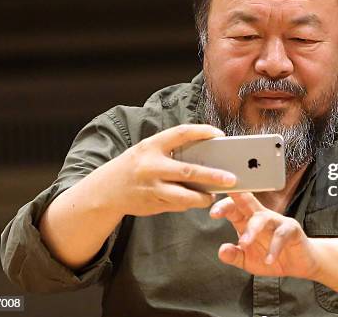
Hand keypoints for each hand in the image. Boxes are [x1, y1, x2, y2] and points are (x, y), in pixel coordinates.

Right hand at [103, 124, 236, 215]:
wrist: (106, 190)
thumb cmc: (135, 166)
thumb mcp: (148, 151)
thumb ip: (170, 151)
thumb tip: (204, 155)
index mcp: (151, 146)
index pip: (181, 133)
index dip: (202, 132)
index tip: (219, 134)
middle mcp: (151, 167)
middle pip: (188, 171)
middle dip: (212, 176)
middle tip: (231, 179)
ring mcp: (152, 188)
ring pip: (184, 196)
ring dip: (202, 197)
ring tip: (212, 195)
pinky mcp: (153, 204)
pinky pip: (177, 205)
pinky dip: (188, 203)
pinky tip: (193, 200)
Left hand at [209, 192, 320, 278]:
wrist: (299, 264)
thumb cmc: (271, 257)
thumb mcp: (248, 260)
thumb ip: (235, 256)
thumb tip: (221, 251)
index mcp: (248, 220)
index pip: (234, 208)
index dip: (223, 207)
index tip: (212, 213)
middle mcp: (261, 216)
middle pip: (248, 202)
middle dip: (236, 199)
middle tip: (222, 206)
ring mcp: (277, 221)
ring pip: (263, 217)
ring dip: (252, 229)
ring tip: (244, 243)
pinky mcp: (291, 229)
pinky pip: (281, 234)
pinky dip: (274, 248)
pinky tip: (269, 260)